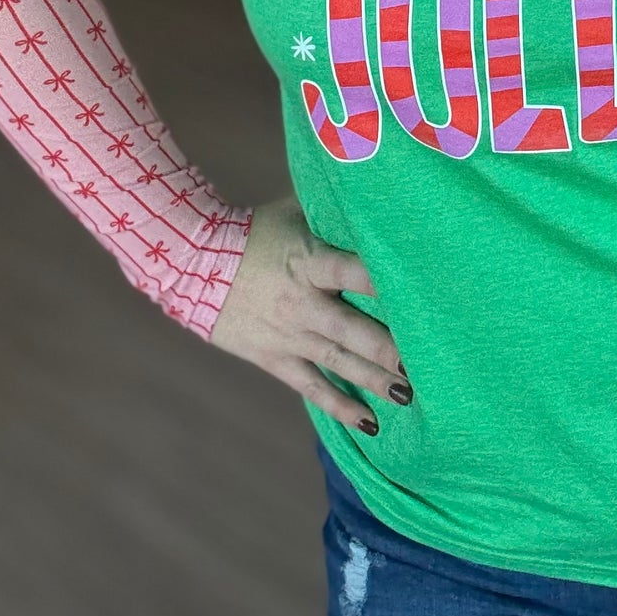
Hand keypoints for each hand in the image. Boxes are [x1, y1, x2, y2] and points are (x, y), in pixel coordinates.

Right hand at [208, 194, 409, 430]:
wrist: (193, 263)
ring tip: (408, 395)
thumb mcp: (294, 211)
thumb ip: (330, 212)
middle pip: (352, 329)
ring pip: (338, 362)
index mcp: (311, 262)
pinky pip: (311, 386)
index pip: (355, 273)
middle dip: (389, 350)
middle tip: (423, 366)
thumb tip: (368, 193)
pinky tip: (368, 422)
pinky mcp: (274, 357)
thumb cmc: (254, 230)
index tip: (422, 299)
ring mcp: (289, 334)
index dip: (387, 286)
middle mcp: (303, 302)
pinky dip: (338, 405)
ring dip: (374, 380)